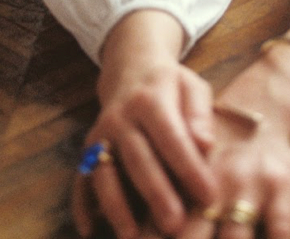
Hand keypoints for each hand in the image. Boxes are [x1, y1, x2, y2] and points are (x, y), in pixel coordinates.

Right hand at [72, 11, 217, 238]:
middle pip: (138, 159)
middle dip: (156, 194)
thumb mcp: (192, 87)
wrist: (131, 68)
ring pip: (105, 173)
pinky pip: (80, 179)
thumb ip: (200, 115)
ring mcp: (100, 135)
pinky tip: (89, 231)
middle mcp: (120, 117)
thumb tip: (206, 144)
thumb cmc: (170, 85)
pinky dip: (82, 206)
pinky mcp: (88, 150)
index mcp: (151, 99)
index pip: (172, 137)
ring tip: (133, 236)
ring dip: (117, 207)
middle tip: (175, 225)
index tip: (209, 196)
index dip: (190, 168)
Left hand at [173, 15, 289, 238]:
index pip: (159, 226)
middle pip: (189, 235)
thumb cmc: (221, 144)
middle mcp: (214, 184)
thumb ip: (164, 190)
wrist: (268, 105)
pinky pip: (281, 228)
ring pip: (235, 238)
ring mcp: (249, 187)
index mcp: (185, 179)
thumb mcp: (189, 159)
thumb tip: (132, 234)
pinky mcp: (282, 187)